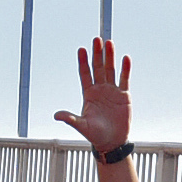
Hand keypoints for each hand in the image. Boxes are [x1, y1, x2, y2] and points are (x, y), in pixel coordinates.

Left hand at [54, 37, 131, 155]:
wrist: (112, 142)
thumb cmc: (95, 135)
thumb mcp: (81, 126)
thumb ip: (70, 119)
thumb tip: (56, 115)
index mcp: (88, 94)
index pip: (85, 74)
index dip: (83, 62)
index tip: (81, 49)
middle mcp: (100, 89)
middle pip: (98, 67)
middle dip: (97, 54)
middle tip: (97, 39)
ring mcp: (112, 91)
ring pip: (110, 70)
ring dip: (110, 57)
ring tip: (109, 43)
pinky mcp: (124, 96)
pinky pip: (125, 79)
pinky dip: (125, 69)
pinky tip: (125, 58)